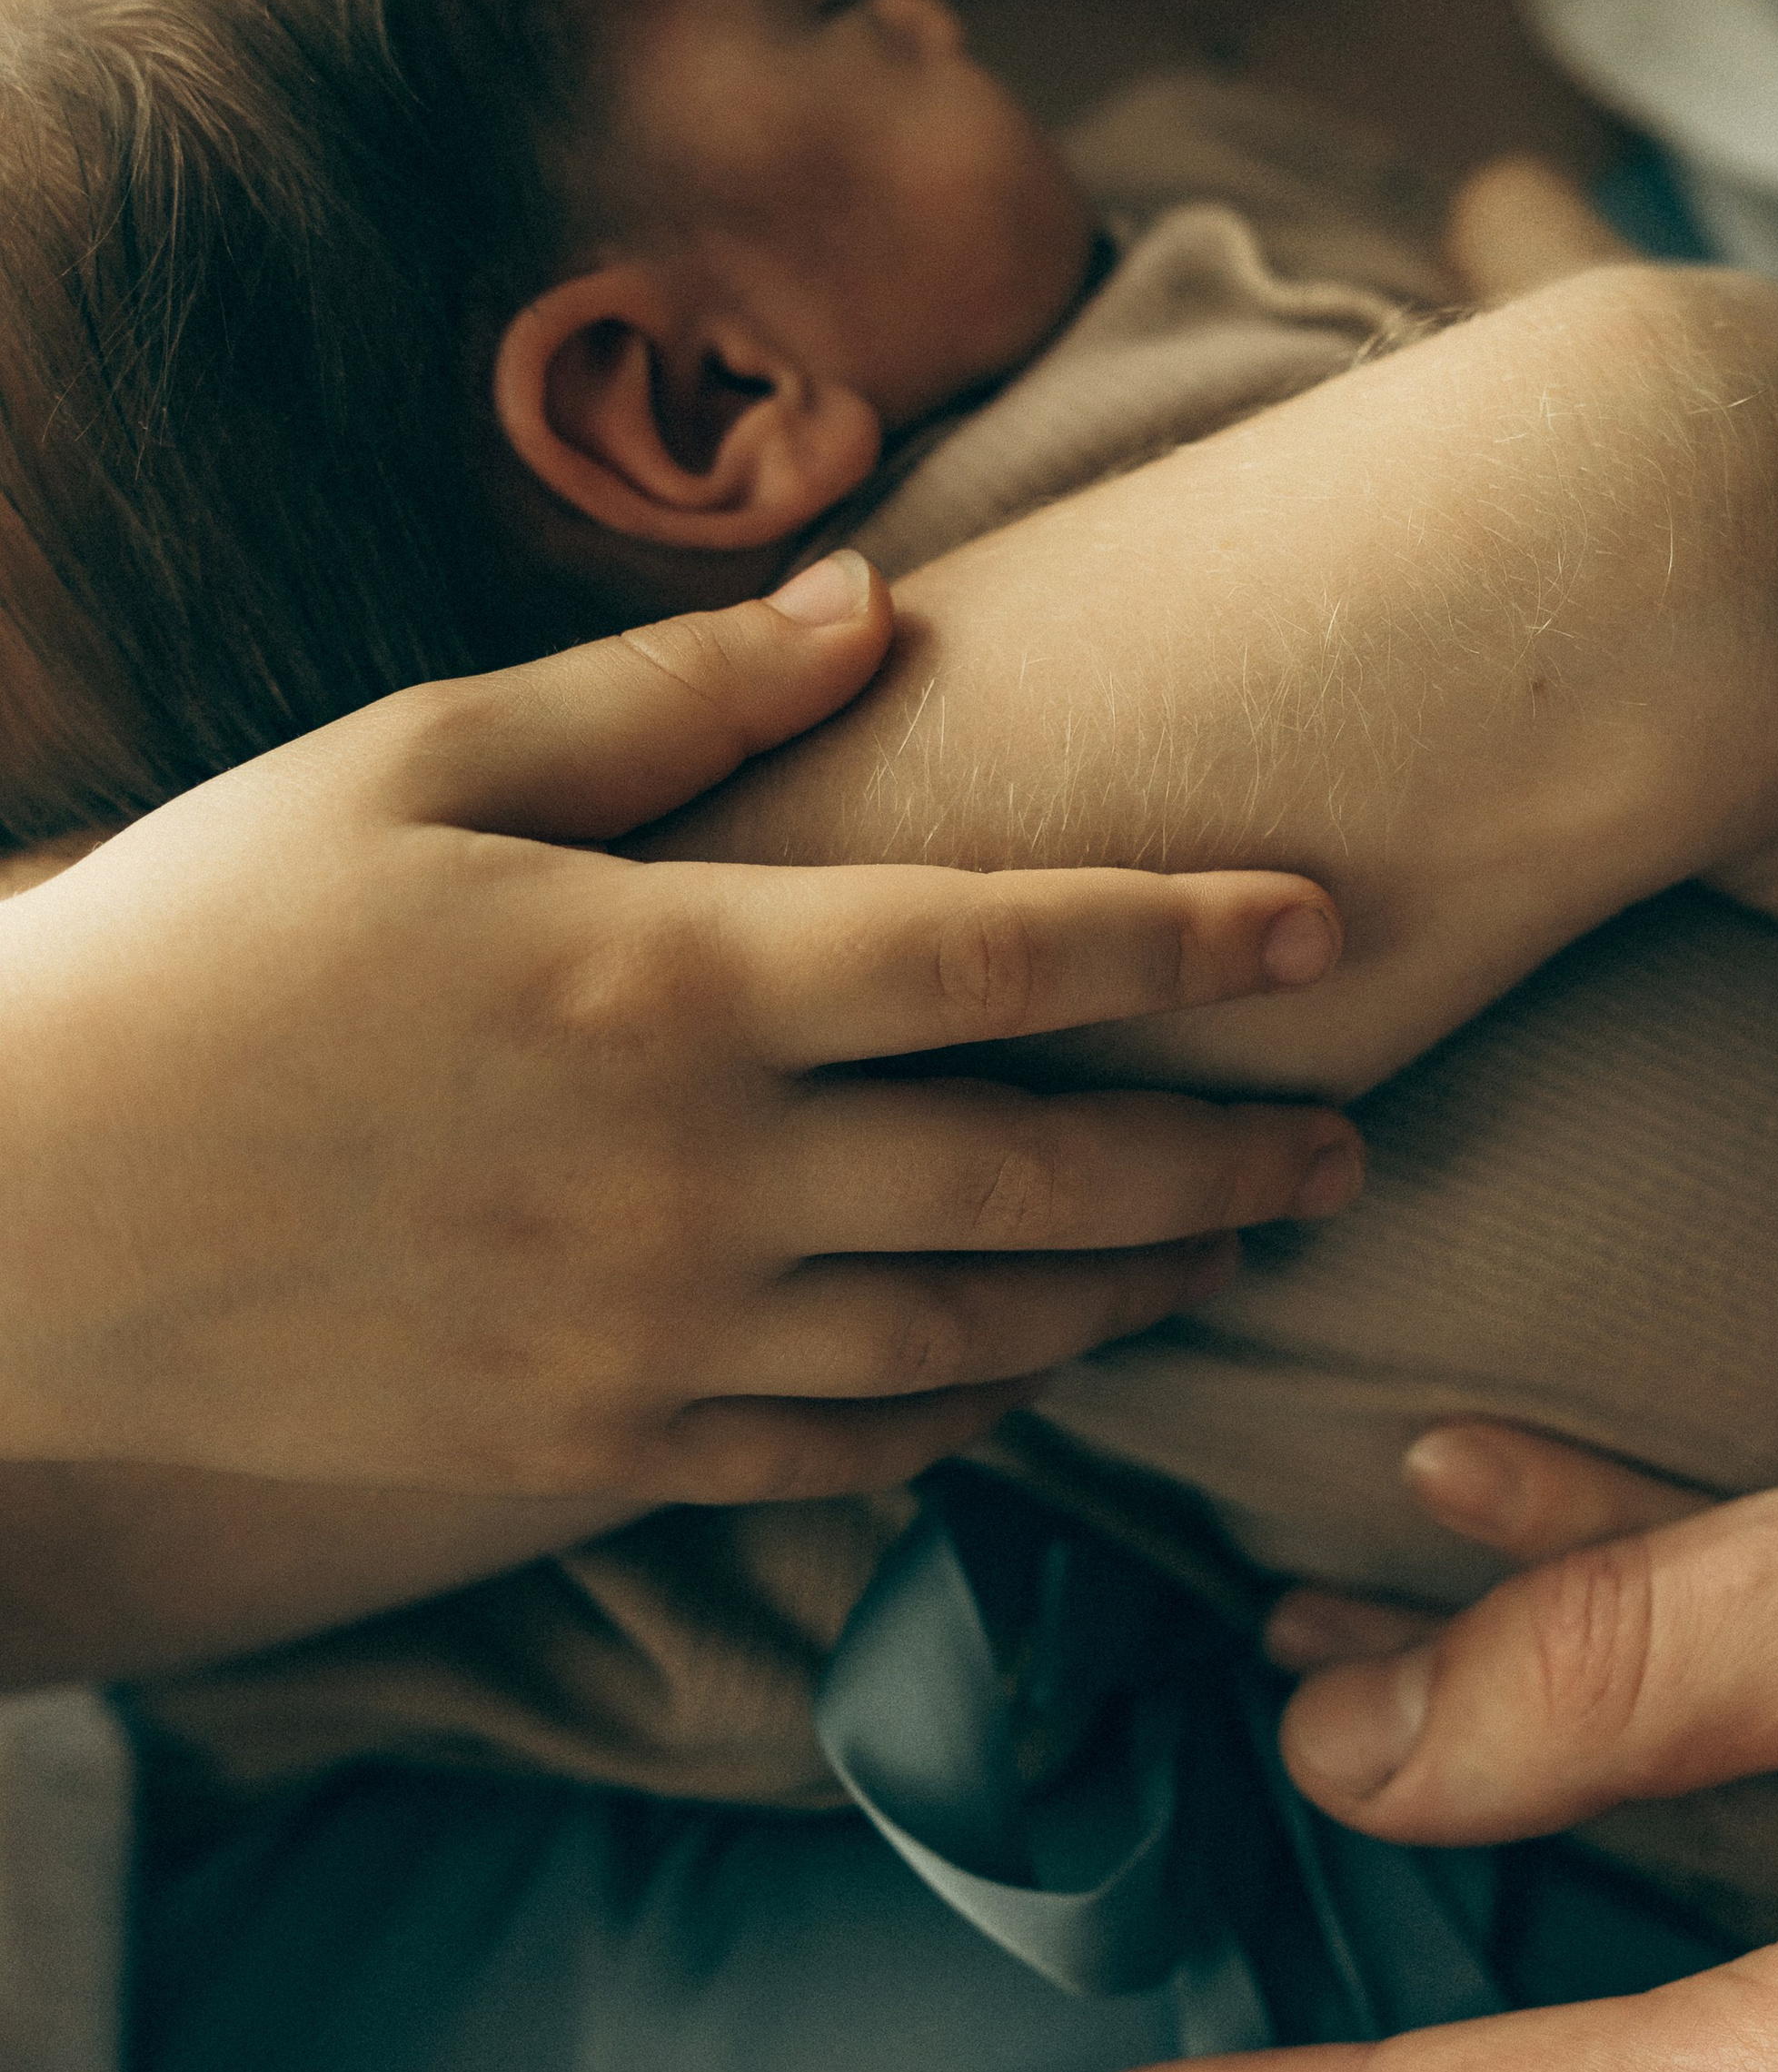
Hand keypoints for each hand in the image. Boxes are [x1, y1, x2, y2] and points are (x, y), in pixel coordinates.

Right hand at [0, 561, 1353, 1493]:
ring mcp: (650, 1341)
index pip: (1004, 952)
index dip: (1188, 935)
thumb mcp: (395, 765)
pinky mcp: (589, 1456)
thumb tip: (875, 610)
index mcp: (665, 977)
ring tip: (1222, 1259)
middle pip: (1039, 1177)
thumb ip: (657, 698)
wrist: (8, 1232)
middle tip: (1350, 1148)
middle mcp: (696, 1179)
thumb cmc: (193, 956)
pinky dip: (961, 1425)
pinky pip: (837, 1461)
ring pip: (970, 1342)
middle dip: (1221, 1162)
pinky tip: (1022, 1384)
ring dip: (1125, 1302)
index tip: (1324, 923)